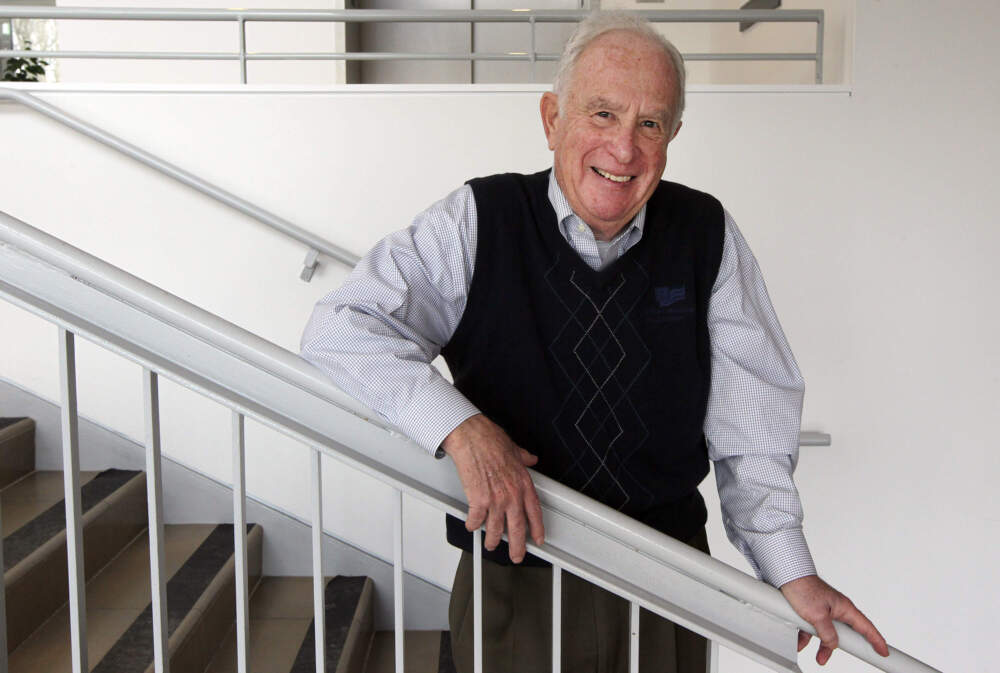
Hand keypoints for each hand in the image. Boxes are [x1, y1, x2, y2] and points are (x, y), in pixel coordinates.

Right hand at [442, 414, 544, 562]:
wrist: (472, 438)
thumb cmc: (490, 440)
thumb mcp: (515, 449)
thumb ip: (524, 457)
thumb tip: (531, 458)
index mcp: (522, 483)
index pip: (534, 512)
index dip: (537, 529)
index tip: (538, 539)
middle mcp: (511, 494)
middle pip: (518, 528)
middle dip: (518, 546)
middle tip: (517, 556)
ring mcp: (495, 499)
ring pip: (496, 529)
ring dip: (493, 540)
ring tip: (491, 544)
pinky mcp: (478, 499)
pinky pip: (476, 520)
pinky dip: (473, 525)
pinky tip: (472, 525)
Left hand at [780, 575, 888, 665]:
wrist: (785, 576)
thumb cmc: (803, 588)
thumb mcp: (817, 615)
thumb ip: (827, 632)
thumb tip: (833, 644)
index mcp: (844, 607)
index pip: (865, 626)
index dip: (876, 640)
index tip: (883, 651)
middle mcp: (836, 609)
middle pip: (844, 634)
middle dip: (841, 648)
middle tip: (846, 657)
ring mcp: (823, 611)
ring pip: (827, 633)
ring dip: (821, 645)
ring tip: (818, 657)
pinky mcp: (811, 611)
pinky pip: (812, 629)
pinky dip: (807, 637)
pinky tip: (800, 643)